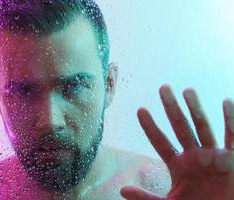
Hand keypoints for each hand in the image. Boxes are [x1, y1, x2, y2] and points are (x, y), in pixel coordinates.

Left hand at [120, 84, 233, 199]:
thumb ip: (146, 197)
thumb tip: (122, 190)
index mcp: (178, 164)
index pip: (160, 141)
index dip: (150, 126)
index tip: (140, 109)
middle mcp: (194, 155)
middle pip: (180, 127)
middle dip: (172, 108)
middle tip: (164, 87)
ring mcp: (212, 155)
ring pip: (203, 127)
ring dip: (196, 109)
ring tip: (187, 90)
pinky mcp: (231, 159)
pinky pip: (232, 137)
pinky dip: (230, 121)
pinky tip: (226, 102)